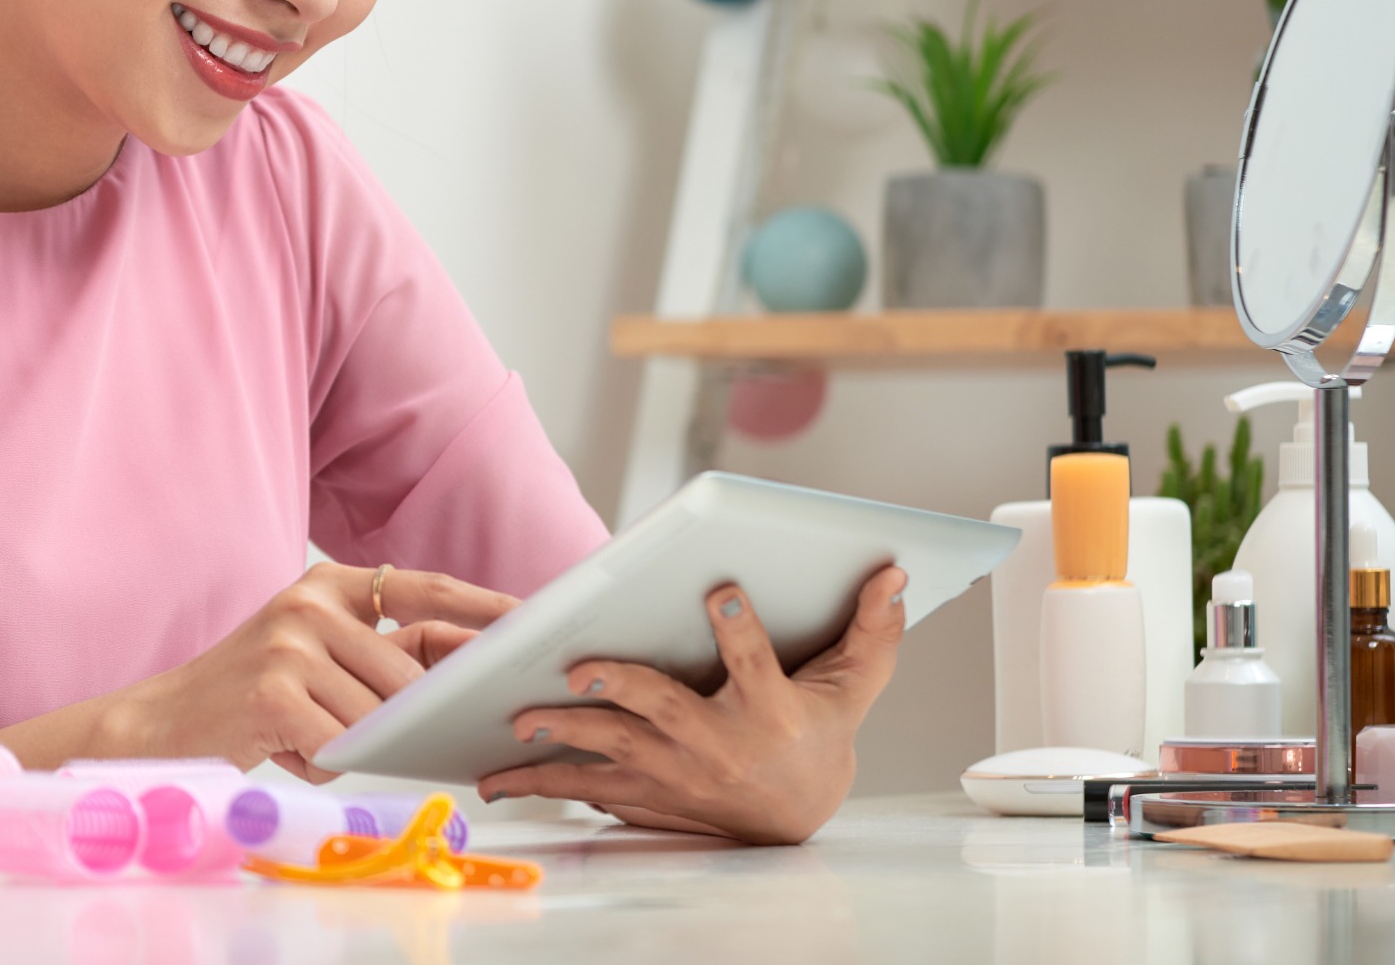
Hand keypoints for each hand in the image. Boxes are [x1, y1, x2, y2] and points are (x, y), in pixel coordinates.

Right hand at [0, 564, 513, 780]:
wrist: (162, 723)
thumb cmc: (251, 694)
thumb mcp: (314, 654)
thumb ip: (377, 652)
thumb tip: (460, 672)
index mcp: (328, 583)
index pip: (426, 588)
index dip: (484, 606)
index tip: (534, 619)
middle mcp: (312, 603)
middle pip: (408, 672)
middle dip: (408, 713)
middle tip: (396, 728)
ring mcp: (291, 645)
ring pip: (375, 715)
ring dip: (351, 742)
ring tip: (301, 733)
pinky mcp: (274, 692)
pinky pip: (338, 744)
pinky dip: (323, 761)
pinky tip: (285, 747)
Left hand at [475, 565, 907, 844]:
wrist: (792, 821)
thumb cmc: (815, 739)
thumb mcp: (850, 689)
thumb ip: (871, 632)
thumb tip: (894, 574)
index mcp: (765, 711)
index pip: (755, 661)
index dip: (739, 627)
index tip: (719, 590)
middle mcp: (714, 744)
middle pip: (661, 709)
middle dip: (618, 685)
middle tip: (576, 665)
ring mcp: (673, 775)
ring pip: (608, 755)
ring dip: (559, 739)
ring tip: (517, 722)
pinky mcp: (643, 796)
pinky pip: (586, 789)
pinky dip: (543, 782)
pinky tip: (500, 775)